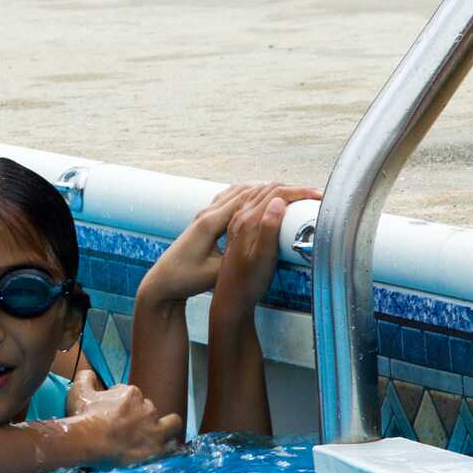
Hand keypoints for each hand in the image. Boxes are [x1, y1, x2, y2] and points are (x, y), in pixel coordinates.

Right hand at [64, 369, 184, 464]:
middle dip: (140, 417)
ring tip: (154, 435)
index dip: (122, 405)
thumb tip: (90, 374)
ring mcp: (154, 429)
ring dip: (166, 427)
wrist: (87, 441)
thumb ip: (86, 378)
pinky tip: (160, 450)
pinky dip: (168, 447)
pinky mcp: (156, 449)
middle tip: (126, 428)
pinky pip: (172, 447)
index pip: (132, 396)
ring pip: (172, 423)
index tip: (112, 415)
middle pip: (149, 410)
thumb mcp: (79, 391)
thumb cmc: (84, 416)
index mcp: (132, 394)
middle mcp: (147, 408)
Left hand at [137, 183, 321, 305]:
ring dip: (268, 189)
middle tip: (310, 191)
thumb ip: (239, 247)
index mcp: (214, 221)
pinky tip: (260, 199)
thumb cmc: (187, 280)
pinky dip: (252, 194)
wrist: (162, 284)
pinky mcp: (205, 219)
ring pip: (244, 190)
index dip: (287, 194)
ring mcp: (206, 214)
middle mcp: (210, 212)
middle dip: (284, 188)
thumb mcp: (216, 270)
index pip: (258, 198)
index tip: (310, 194)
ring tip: (292, 192)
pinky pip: (234, 198)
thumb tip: (268, 219)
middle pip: (253, 189)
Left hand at [214, 184, 314, 311]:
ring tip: (301, 196)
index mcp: (247, 221)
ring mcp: (236, 221)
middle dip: (294, 188)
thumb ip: (269, 229)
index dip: (300, 191)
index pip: (276, 194)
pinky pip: (252, 200)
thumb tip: (279, 201)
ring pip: (260, 192)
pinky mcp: (237, 227)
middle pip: (268, 189)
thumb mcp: (263, 258)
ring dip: (282, 190)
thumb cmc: (248, 283)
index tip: (318, 195)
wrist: (230, 298)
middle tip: (315, 194)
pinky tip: (273, 200)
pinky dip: (268, 195)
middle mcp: (239, 217)